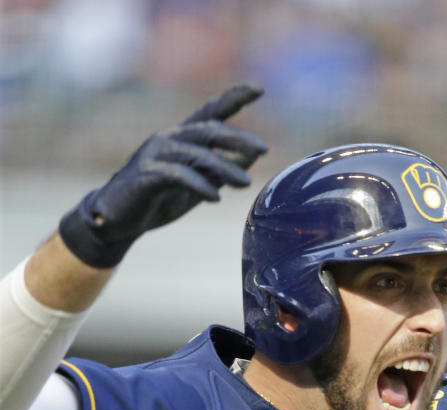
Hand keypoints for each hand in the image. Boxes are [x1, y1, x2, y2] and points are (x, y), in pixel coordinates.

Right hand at [59, 83, 267, 267]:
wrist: (118, 220)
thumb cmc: (160, 198)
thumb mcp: (198, 184)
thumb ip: (221, 170)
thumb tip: (252, 157)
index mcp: (183, 139)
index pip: (211, 112)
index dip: (234, 98)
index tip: (260, 88)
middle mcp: (170, 139)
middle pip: (209, 130)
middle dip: (238, 138)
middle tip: (264, 149)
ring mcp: (156, 154)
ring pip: (196, 152)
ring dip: (225, 168)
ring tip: (246, 184)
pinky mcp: (146, 174)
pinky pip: (177, 174)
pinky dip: (199, 184)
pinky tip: (216, 197)